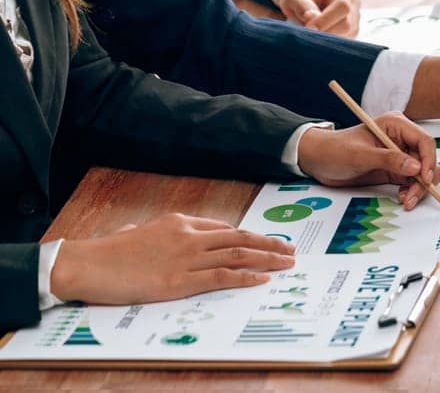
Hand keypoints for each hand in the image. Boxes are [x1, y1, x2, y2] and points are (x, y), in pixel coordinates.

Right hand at [50, 214, 295, 304]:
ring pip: (237, 255)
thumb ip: (154, 232)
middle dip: (268, 244)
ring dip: (266, 259)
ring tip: (286, 263)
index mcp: (179, 222)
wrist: (87, 264)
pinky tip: (261, 279)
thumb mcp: (136, 232)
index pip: (224, 228)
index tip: (265, 242)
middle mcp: (188, 236)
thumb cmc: (107, 251)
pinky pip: (221, 277)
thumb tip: (152, 233)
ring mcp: (186, 258)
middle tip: (289, 249)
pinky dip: (245, 277)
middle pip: (239, 238)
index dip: (248, 237)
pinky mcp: (180, 280)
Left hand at [277, 0, 360, 37]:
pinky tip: (317, 38)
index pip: (342, 6)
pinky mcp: (353, 31)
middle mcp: (353, 2)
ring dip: (327, 40)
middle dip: (325, 32)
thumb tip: (311, 19)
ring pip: (347, 36)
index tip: (308, 28)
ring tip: (310, 34)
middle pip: (347, 24)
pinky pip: (344, 42)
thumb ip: (301, 4)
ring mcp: (356, 18)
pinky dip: (329, 44)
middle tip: (306, 36)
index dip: (326, 20)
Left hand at [297, 112, 439, 209]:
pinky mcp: (396, 170)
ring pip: (423, 173)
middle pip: (427, 159)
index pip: (424, 141)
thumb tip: (415, 168)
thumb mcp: (360, 155)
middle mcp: (402, 139)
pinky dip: (412, 192)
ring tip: (406, 200)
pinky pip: (414, 182)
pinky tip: (402, 198)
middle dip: (424, 179)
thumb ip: (388, 160)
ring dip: (419, 188)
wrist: (319, 161)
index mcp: (396, 125)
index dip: (428, 160)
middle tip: (412, 196)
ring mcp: (400, 156)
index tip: (424, 178)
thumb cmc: (334, 150)